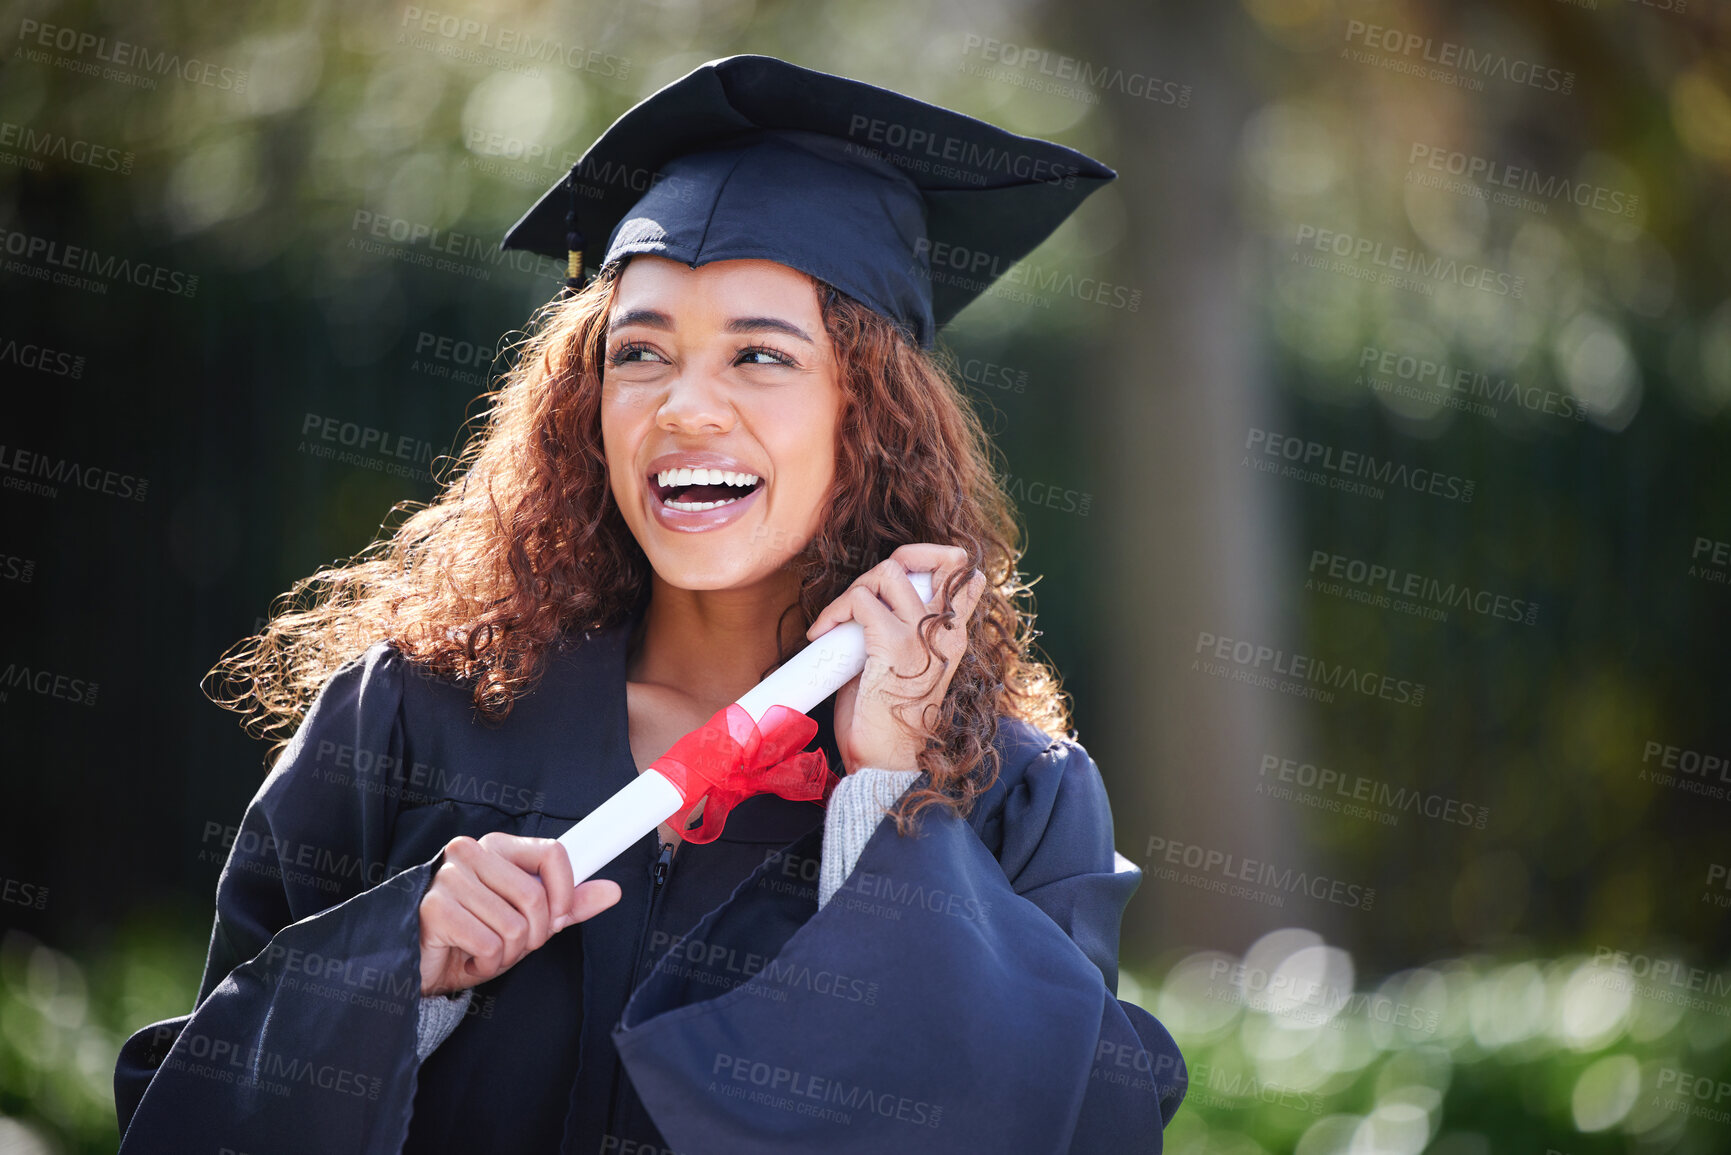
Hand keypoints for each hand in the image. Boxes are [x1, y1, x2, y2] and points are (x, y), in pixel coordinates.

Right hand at [418, 832, 621, 996]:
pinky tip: (466, 959)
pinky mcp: (435, 908)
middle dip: (532, 935)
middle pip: (536, 896)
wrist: (424, 970)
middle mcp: (470, 852)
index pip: (552, 853)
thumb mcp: (528, 921)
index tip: (555, 919)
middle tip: (508, 943)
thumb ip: (567, 905)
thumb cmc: (473, 939)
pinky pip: (489, 944)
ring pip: (514, 925)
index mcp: (497, 847)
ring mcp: (450, 878)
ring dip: (506, 953)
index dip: (564, 893)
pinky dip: (485, 964)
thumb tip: (612, 891)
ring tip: (483, 951)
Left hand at [804, 544, 986, 774]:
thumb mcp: (909, 664)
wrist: (886, 762)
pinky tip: (823, 634)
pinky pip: (860, 600)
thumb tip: (874, 600)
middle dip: (894, 562)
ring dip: (855, 589)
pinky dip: (834, 612)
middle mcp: (947, 630)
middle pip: (939, 557)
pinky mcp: (893, 645)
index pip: (967, 573)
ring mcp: (923, 636)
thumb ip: (904, 627)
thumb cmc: (890, 718)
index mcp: (955, 635)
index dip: (934, 560)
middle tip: (866, 594)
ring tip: (841, 620)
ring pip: (889, 572)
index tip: (900, 580)